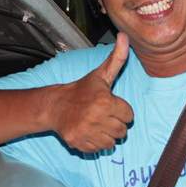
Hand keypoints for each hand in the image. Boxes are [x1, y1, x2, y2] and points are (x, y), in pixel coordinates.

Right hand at [53, 32, 133, 152]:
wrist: (55, 106)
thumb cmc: (82, 90)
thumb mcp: (101, 74)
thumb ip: (117, 58)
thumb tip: (125, 36)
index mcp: (105, 101)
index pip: (129, 116)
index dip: (121, 110)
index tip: (110, 105)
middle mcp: (96, 118)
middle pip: (122, 131)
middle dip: (115, 123)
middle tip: (102, 115)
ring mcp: (87, 132)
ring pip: (112, 142)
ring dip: (107, 135)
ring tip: (96, 123)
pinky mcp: (79, 143)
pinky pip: (99, 150)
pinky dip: (96, 143)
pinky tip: (88, 131)